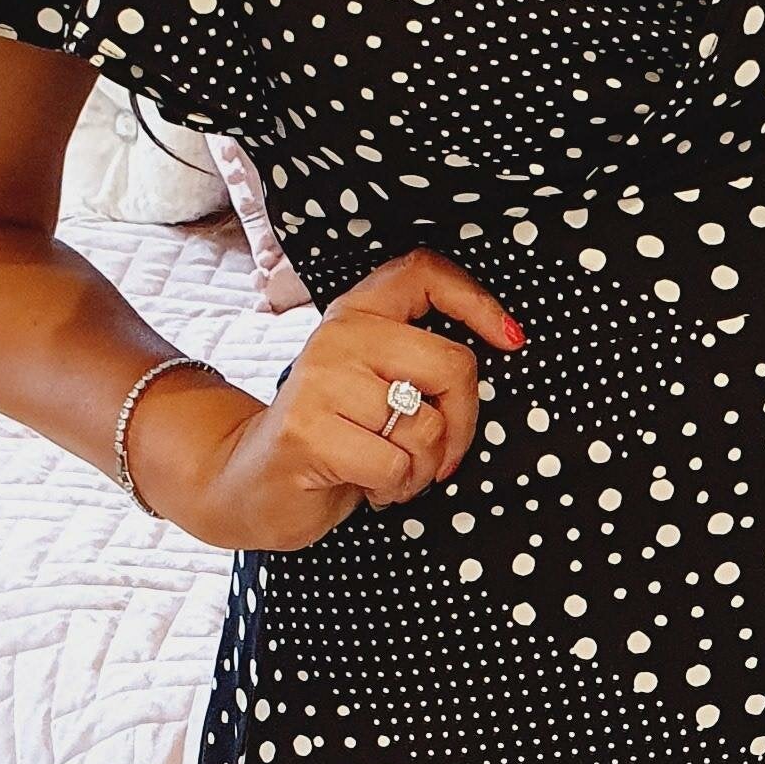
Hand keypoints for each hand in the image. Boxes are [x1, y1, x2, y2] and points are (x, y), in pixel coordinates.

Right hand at [124, 248, 522, 550]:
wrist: (254, 483)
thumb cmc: (334, 438)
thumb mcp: (375, 385)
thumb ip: (418, 364)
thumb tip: (500, 351)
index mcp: (358, 314)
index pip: (425, 273)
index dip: (478, 302)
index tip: (510, 340)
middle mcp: (340, 337)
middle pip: (452, 366)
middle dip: (464, 423)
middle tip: (439, 453)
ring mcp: (321, 381)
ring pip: (427, 425)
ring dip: (422, 467)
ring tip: (389, 470)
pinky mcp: (309, 432)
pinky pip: (396, 466)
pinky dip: (395, 490)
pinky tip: (367, 486)